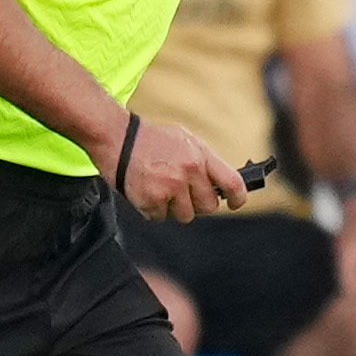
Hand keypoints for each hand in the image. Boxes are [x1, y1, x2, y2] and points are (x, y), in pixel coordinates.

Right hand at [108, 114, 245, 221]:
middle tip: (183, 192)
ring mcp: (171, 188)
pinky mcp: (152, 200)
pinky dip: (155, 209)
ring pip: (186, 215)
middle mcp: (188, 172)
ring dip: (175, 208)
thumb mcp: (185, 140)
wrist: (117, 137)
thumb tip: (221, 184)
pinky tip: (148, 191)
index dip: (238, 198)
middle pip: (208, 206)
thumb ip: (205, 161)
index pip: (232, 183)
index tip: (235, 203)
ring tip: (162, 189)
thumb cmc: (151, 139)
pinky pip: (161, 217)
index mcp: (200, 156)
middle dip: (198, 203)